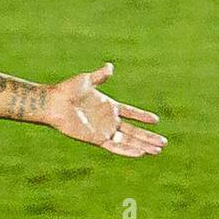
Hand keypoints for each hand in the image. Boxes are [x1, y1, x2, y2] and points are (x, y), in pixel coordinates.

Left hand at [44, 62, 165, 156]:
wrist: (54, 103)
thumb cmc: (68, 90)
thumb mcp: (87, 80)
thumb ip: (100, 75)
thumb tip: (110, 66)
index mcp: (108, 106)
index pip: (130, 113)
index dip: (142, 116)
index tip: (156, 120)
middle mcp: (107, 120)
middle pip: (133, 131)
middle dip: (148, 137)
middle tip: (163, 142)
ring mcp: (103, 130)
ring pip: (128, 140)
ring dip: (142, 145)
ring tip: (158, 150)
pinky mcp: (96, 139)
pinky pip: (115, 146)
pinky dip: (128, 150)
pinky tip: (141, 153)